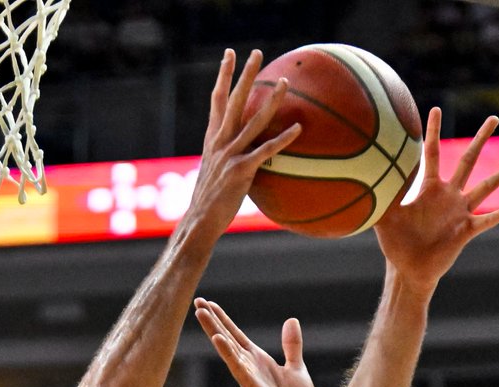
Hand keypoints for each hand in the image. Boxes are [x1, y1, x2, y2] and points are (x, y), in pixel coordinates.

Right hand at [184, 49, 301, 244]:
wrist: (200, 222)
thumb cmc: (209, 203)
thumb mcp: (215, 174)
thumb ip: (228, 158)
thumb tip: (242, 156)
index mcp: (212, 140)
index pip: (217, 100)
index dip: (223, 76)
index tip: (229, 55)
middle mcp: (220, 142)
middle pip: (234, 101)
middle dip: (244, 75)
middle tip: (255, 52)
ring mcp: (230, 155)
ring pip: (253, 120)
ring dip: (270, 100)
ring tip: (284, 82)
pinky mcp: (241, 171)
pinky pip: (266, 151)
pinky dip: (283, 139)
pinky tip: (298, 129)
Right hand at [195, 299, 317, 386]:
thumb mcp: (296, 369)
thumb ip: (291, 346)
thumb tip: (291, 321)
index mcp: (258, 361)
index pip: (236, 335)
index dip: (223, 319)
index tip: (208, 303)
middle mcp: (249, 367)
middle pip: (226, 339)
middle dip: (212, 321)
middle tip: (196, 301)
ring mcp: (249, 378)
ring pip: (228, 351)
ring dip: (214, 331)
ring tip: (200, 313)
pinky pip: (238, 369)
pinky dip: (228, 354)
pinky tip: (218, 340)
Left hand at [375, 110, 498, 295]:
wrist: (408, 271)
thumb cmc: (395, 245)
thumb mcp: (385, 218)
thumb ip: (380, 197)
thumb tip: (364, 177)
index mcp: (430, 189)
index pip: (433, 153)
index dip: (434, 132)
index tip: (436, 109)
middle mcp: (449, 196)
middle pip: (469, 160)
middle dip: (481, 139)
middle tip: (494, 117)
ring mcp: (460, 212)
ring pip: (487, 186)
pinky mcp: (467, 231)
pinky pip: (489, 219)